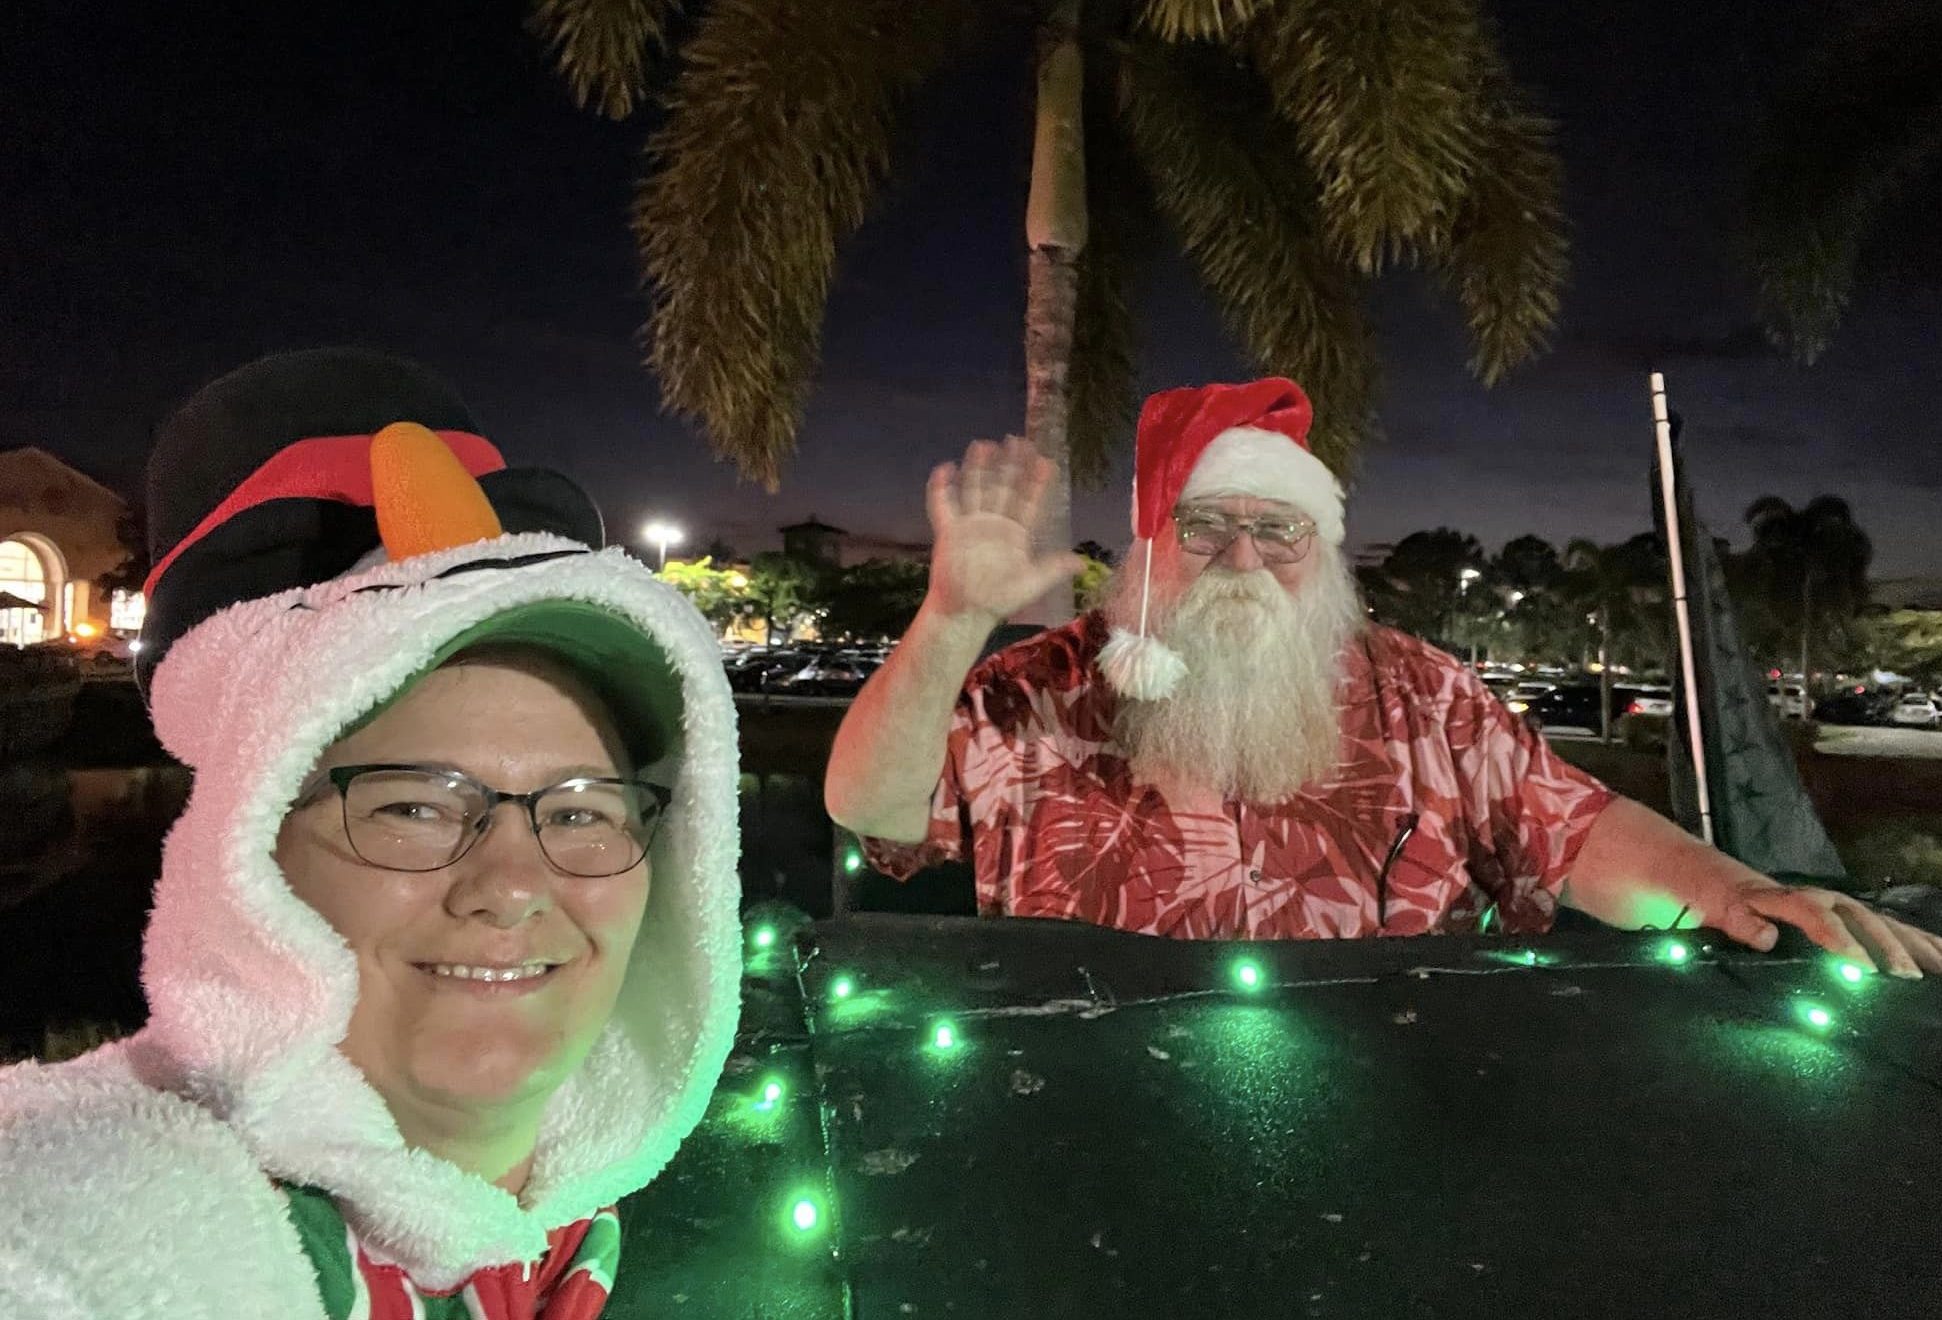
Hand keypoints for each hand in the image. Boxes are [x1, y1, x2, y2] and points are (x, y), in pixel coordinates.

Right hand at [924, 437, 1086, 624]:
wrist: (967, 612)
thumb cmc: (1000, 600)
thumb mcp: (1031, 584)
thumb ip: (1053, 570)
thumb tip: (1082, 563)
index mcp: (1017, 533)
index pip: (1030, 501)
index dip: (1038, 482)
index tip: (1046, 462)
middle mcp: (995, 524)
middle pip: (1004, 487)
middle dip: (1010, 465)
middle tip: (1017, 441)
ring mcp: (971, 525)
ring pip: (976, 489)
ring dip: (979, 468)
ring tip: (984, 445)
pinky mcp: (949, 531)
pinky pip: (944, 505)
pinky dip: (943, 488)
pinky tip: (946, 468)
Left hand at [1708, 881, 1941, 977]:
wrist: (1739, 888)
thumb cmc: (1733, 907)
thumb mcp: (1727, 913)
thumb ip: (1744, 925)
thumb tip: (1766, 937)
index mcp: (1795, 899)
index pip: (1819, 916)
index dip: (1840, 940)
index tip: (1861, 967)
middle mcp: (1829, 901)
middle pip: (1863, 921)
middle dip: (1886, 948)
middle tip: (1905, 976)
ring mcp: (1849, 910)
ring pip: (1887, 925)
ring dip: (1914, 946)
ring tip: (1938, 968)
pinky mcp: (1861, 922)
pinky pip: (1896, 930)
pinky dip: (1923, 942)